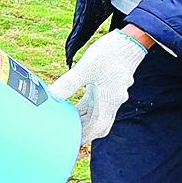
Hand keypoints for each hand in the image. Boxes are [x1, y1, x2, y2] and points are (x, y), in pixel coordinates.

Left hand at [49, 28, 150, 143]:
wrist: (129, 40)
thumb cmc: (110, 54)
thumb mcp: (85, 68)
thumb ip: (68, 83)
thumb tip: (52, 95)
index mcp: (108, 101)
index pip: (97, 128)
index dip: (85, 137)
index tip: (71, 141)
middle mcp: (112, 101)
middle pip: (99, 125)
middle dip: (85, 132)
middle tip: (68, 134)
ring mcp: (111, 94)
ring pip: (98, 115)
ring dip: (83, 120)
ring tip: (66, 121)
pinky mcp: (109, 87)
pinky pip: (97, 104)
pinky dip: (86, 109)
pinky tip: (73, 107)